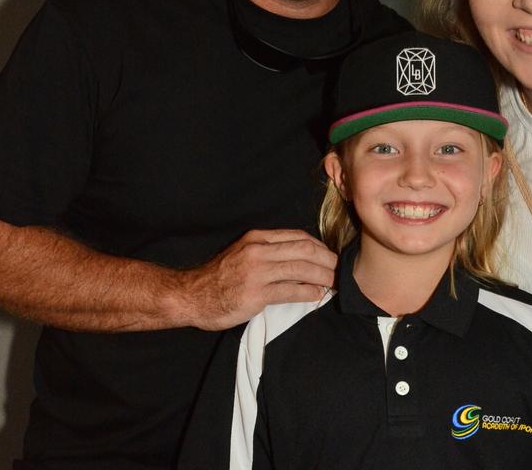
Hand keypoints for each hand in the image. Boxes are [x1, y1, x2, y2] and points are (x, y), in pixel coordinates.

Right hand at [178, 229, 337, 330]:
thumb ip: (269, 251)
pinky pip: (289, 291)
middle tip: (340, 269)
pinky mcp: (255, 294)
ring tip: (334, 283)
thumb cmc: (220, 276)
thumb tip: (302, 257)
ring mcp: (257, 272)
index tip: (331, 255)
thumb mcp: (244, 252)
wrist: (191, 295)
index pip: (298, 236)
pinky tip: (317, 295)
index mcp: (257, 238)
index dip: (320, 246)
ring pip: (301, 269)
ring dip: (323, 276)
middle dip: (327, 259)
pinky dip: (308, 292)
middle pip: (304, 249)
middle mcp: (258, 251)